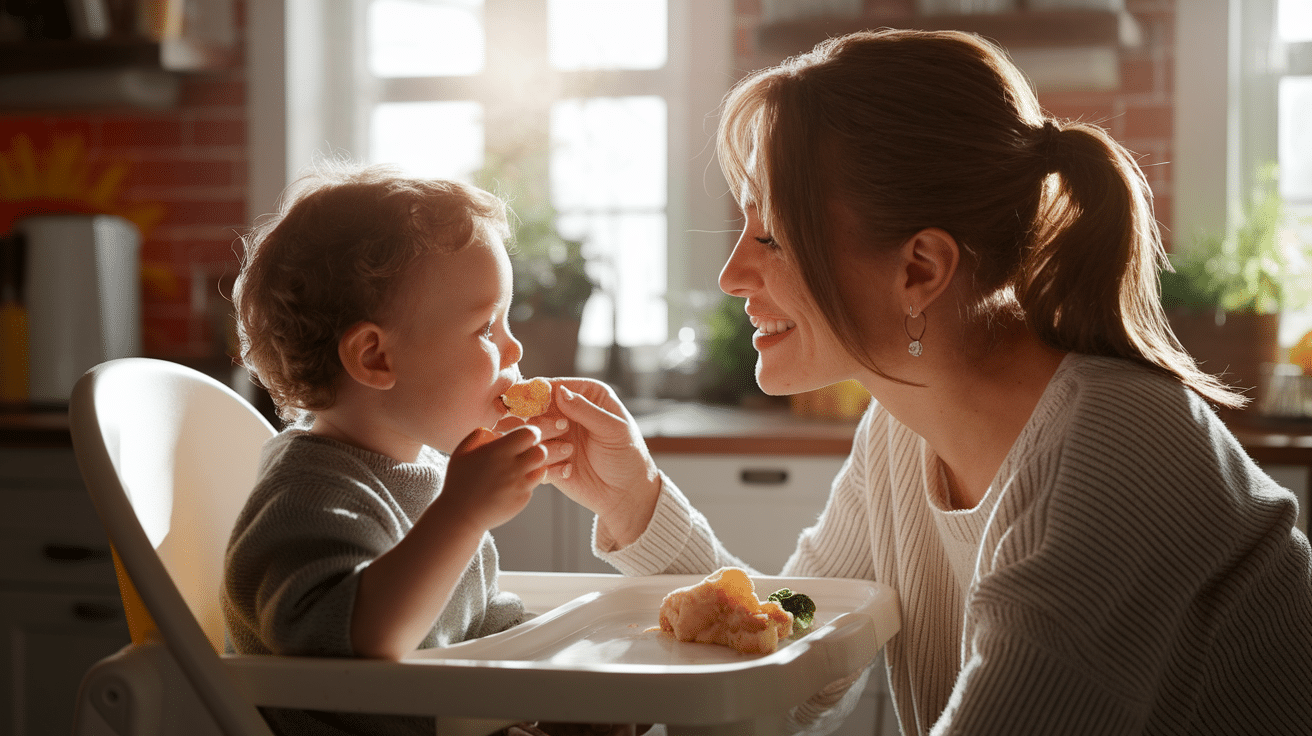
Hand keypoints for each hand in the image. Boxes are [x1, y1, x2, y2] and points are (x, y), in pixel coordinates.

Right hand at [438, 425, 548, 531]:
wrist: (460, 515)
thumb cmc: (458, 482)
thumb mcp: (461, 453)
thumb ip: (478, 436)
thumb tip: (494, 432)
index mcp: (498, 452)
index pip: (529, 434)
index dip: (530, 433)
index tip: (524, 437)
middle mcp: (513, 468)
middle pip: (541, 452)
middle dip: (535, 449)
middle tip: (525, 453)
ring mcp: (520, 486)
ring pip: (541, 469)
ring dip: (533, 466)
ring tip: (520, 468)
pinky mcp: (522, 500)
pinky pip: (532, 486)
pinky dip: (525, 483)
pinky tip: (510, 486)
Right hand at [510, 378, 660, 548]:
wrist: (625, 493)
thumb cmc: (627, 456)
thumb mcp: (613, 429)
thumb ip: (586, 410)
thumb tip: (560, 391)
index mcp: (585, 395)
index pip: (554, 386)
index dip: (539, 392)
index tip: (536, 404)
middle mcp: (566, 412)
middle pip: (534, 407)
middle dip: (542, 420)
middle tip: (562, 430)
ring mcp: (555, 435)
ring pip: (529, 432)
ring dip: (545, 442)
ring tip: (570, 452)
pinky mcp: (547, 459)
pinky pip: (532, 456)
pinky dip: (546, 464)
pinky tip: (569, 470)